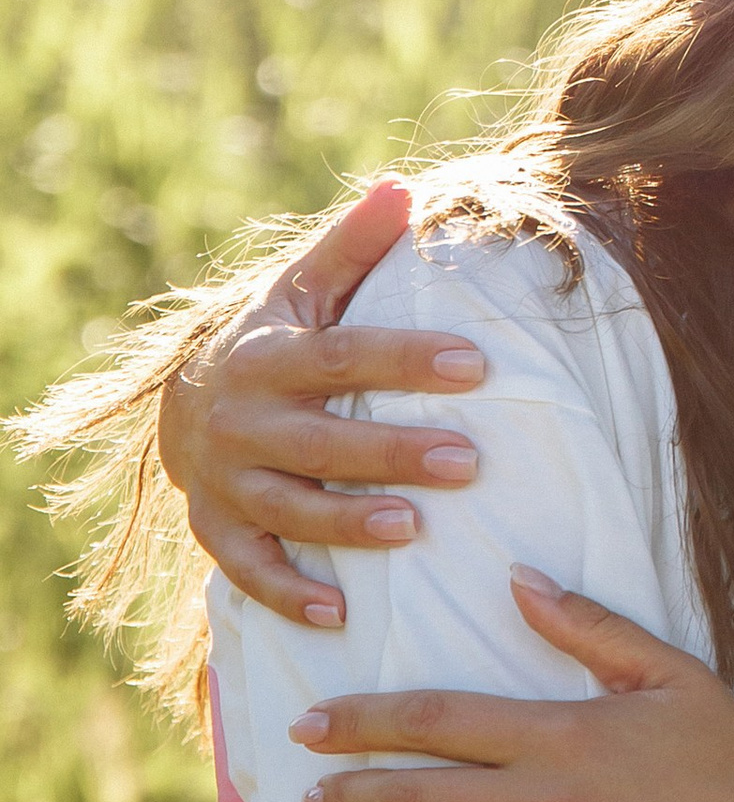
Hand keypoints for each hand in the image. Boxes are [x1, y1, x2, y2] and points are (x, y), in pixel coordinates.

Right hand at [157, 177, 486, 625]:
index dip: (408, 360)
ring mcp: (226, 482)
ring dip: (348, 525)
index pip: (345, 357)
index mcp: (270, 356)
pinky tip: (339, 614)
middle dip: (393, 452)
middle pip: (323, 442)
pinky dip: (288, 594)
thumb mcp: (302, 286)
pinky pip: (251, 571)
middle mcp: (242, 421)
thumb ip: (354, 246)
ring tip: (414, 529)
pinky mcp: (219, 532)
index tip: (477, 365)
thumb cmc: (276, 339)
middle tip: (468, 461)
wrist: (187, 402)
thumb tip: (404, 187)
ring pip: (290, 509)